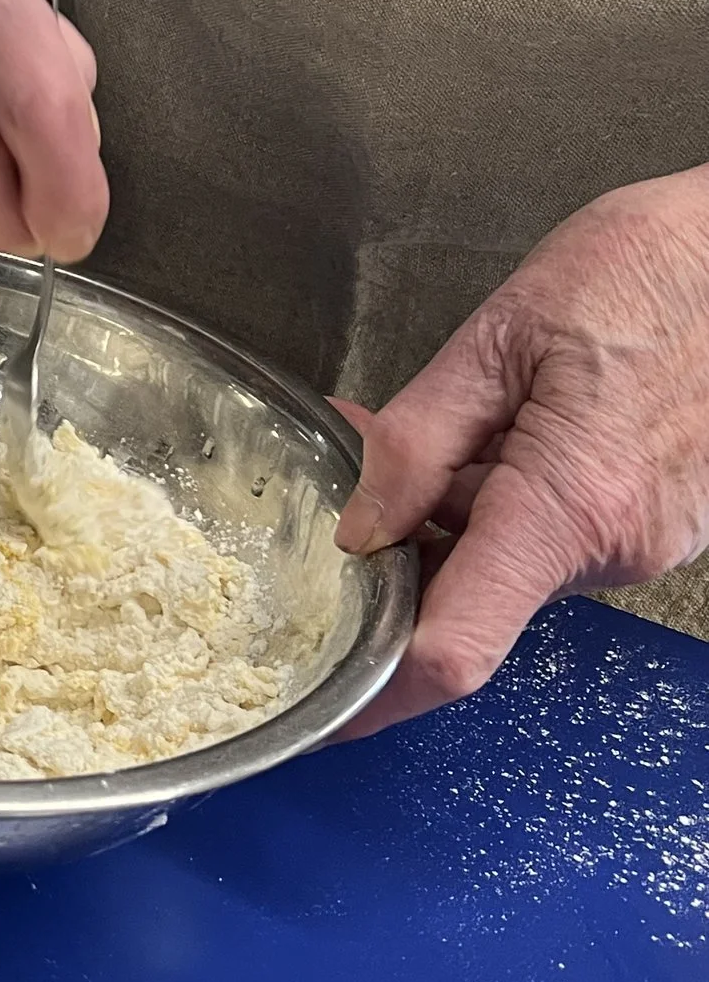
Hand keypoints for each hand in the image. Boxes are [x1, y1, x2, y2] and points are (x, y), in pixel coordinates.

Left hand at [334, 167, 708, 734]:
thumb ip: (417, 444)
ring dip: (448, 518)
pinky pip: (555, 536)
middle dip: (395, 557)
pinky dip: (503, 502)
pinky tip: (496, 431)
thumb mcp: (498, 340)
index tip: (315, 709)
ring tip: (422, 430)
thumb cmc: (643, 272)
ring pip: (508, 564)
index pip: (453, 650)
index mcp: (567, 508)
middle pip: (468, 599)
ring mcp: (651, 541)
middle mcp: (617, 547)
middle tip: (343, 480)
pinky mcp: (665, 523)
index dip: (374, 695)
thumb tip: (356, 531)